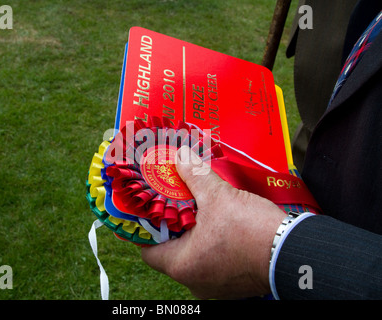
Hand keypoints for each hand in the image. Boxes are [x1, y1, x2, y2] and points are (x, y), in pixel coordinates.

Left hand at [141, 145, 286, 298]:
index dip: (146, 228)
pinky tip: (219, 222)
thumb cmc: (252, 231)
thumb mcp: (218, 197)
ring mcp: (215, 284)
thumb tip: (181, 156)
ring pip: (194, 255)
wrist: (295, 252)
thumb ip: (195, 175)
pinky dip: (211, 243)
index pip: (148, 250)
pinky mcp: (233, 282)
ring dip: (194, 233)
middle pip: (171, 251)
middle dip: (173, 225)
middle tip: (175, 201)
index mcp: (183, 266)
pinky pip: (212, 260)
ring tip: (197, 208)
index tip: (150, 208)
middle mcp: (195, 281)